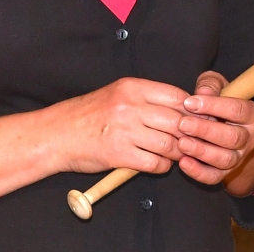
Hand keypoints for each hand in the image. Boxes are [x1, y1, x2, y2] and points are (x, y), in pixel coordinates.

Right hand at [54, 77, 190, 175]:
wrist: (58, 133)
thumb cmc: (89, 114)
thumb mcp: (117, 94)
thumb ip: (147, 98)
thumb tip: (183, 108)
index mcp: (132, 87)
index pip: (177, 97)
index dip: (192, 111)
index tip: (196, 120)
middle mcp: (130, 106)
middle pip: (177, 122)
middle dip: (189, 134)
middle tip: (191, 141)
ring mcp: (125, 131)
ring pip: (169, 144)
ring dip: (176, 153)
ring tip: (174, 154)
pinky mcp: (119, 155)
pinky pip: (154, 163)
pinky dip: (162, 166)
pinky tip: (158, 164)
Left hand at [176, 71, 253, 187]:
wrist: (225, 126)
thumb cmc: (219, 102)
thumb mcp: (218, 86)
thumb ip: (211, 85)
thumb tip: (203, 92)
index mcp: (251, 114)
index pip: (237, 110)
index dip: (214, 106)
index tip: (190, 102)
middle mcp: (248, 138)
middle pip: (232, 137)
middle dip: (206, 131)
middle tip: (183, 124)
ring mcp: (238, 157)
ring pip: (225, 159)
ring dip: (202, 152)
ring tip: (182, 143)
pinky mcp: (225, 172)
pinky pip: (214, 177)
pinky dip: (199, 173)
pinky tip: (183, 162)